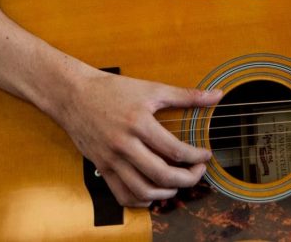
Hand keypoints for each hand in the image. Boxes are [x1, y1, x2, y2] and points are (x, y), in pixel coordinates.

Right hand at [58, 69, 221, 207]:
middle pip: (162, 175)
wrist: (73, 95)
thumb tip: (217, 95)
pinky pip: (122, 195)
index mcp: (139, 123)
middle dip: (187, 178)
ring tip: (177, 183)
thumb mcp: (151, 89)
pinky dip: (140, 201)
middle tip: (197, 172)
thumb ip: (186, 95)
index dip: (196, 157)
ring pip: (142, 191)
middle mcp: (124, 144)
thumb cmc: (113, 90)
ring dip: (166, 193)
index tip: (206, 156)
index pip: (175, 150)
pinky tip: (153, 192)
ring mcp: (111, 159)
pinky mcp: (101, 167)